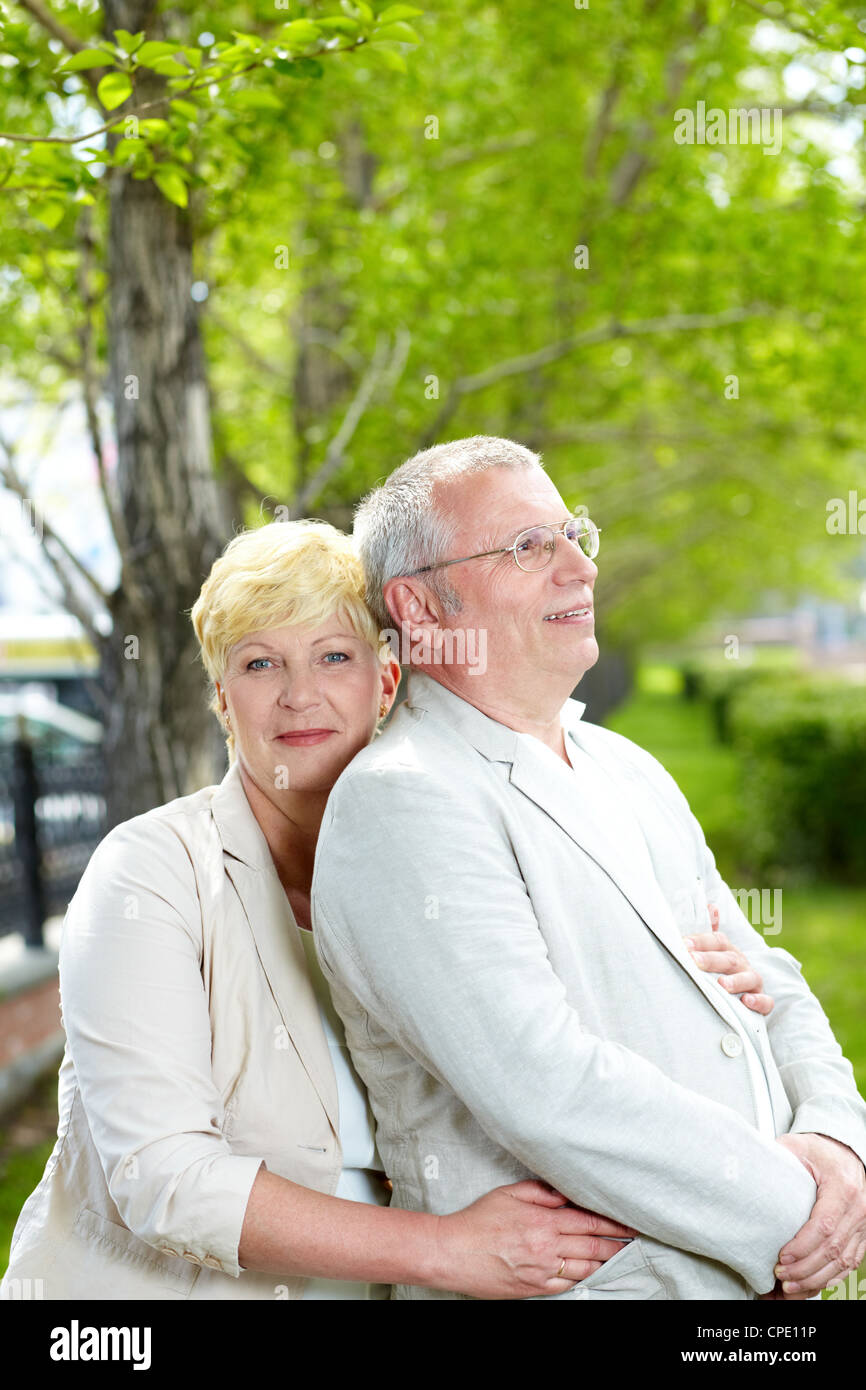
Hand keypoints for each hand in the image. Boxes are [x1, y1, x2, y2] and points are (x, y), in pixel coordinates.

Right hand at [435, 1180, 637, 1298]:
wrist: (453, 1252)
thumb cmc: (477, 1220)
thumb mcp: (508, 1193)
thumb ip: (541, 1192)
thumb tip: (564, 1194)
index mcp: (543, 1221)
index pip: (588, 1221)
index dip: (611, 1223)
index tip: (628, 1222)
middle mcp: (547, 1247)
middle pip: (592, 1245)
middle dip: (615, 1242)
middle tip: (633, 1240)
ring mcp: (542, 1271)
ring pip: (585, 1268)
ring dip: (604, 1262)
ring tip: (618, 1256)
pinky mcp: (534, 1289)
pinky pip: (567, 1285)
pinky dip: (583, 1279)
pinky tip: (592, 1274)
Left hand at [685, 903, 774, 1014]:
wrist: (737, 997)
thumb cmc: (718, 971)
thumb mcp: (712, 952)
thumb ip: (708, 932)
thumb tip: (711, 906)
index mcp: (728, 950)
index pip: (717, 940)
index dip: (701, 941)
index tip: (683, 944)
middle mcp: (742, 964)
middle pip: (730, 958)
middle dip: (711, 960)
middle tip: (693, 961)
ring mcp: (754, 982)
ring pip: (749, 978)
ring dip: (736, 981)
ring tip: (721, 984)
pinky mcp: (763, 1002)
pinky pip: (766, 1002)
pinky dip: (759, 1001)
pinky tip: (746, 1001)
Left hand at [771, 1133, 865, 1298]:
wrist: (844, 1152)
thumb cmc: (821, 1151)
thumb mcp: (798, 1146)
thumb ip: (778, 1156)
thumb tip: (746, 1164)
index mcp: (842, 1188)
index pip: (825, 1226)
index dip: (803, 1247)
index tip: (782, 1257)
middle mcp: (857, 1210)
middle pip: (833, 1250)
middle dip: (804, 1269)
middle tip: (779, 1277)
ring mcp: (861, 1225)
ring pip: (842, 1263)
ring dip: (814, 1280)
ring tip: (789, 1288)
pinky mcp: (860, 1236)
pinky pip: (848, 1265)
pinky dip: (827, 1280)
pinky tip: (808, 1286)